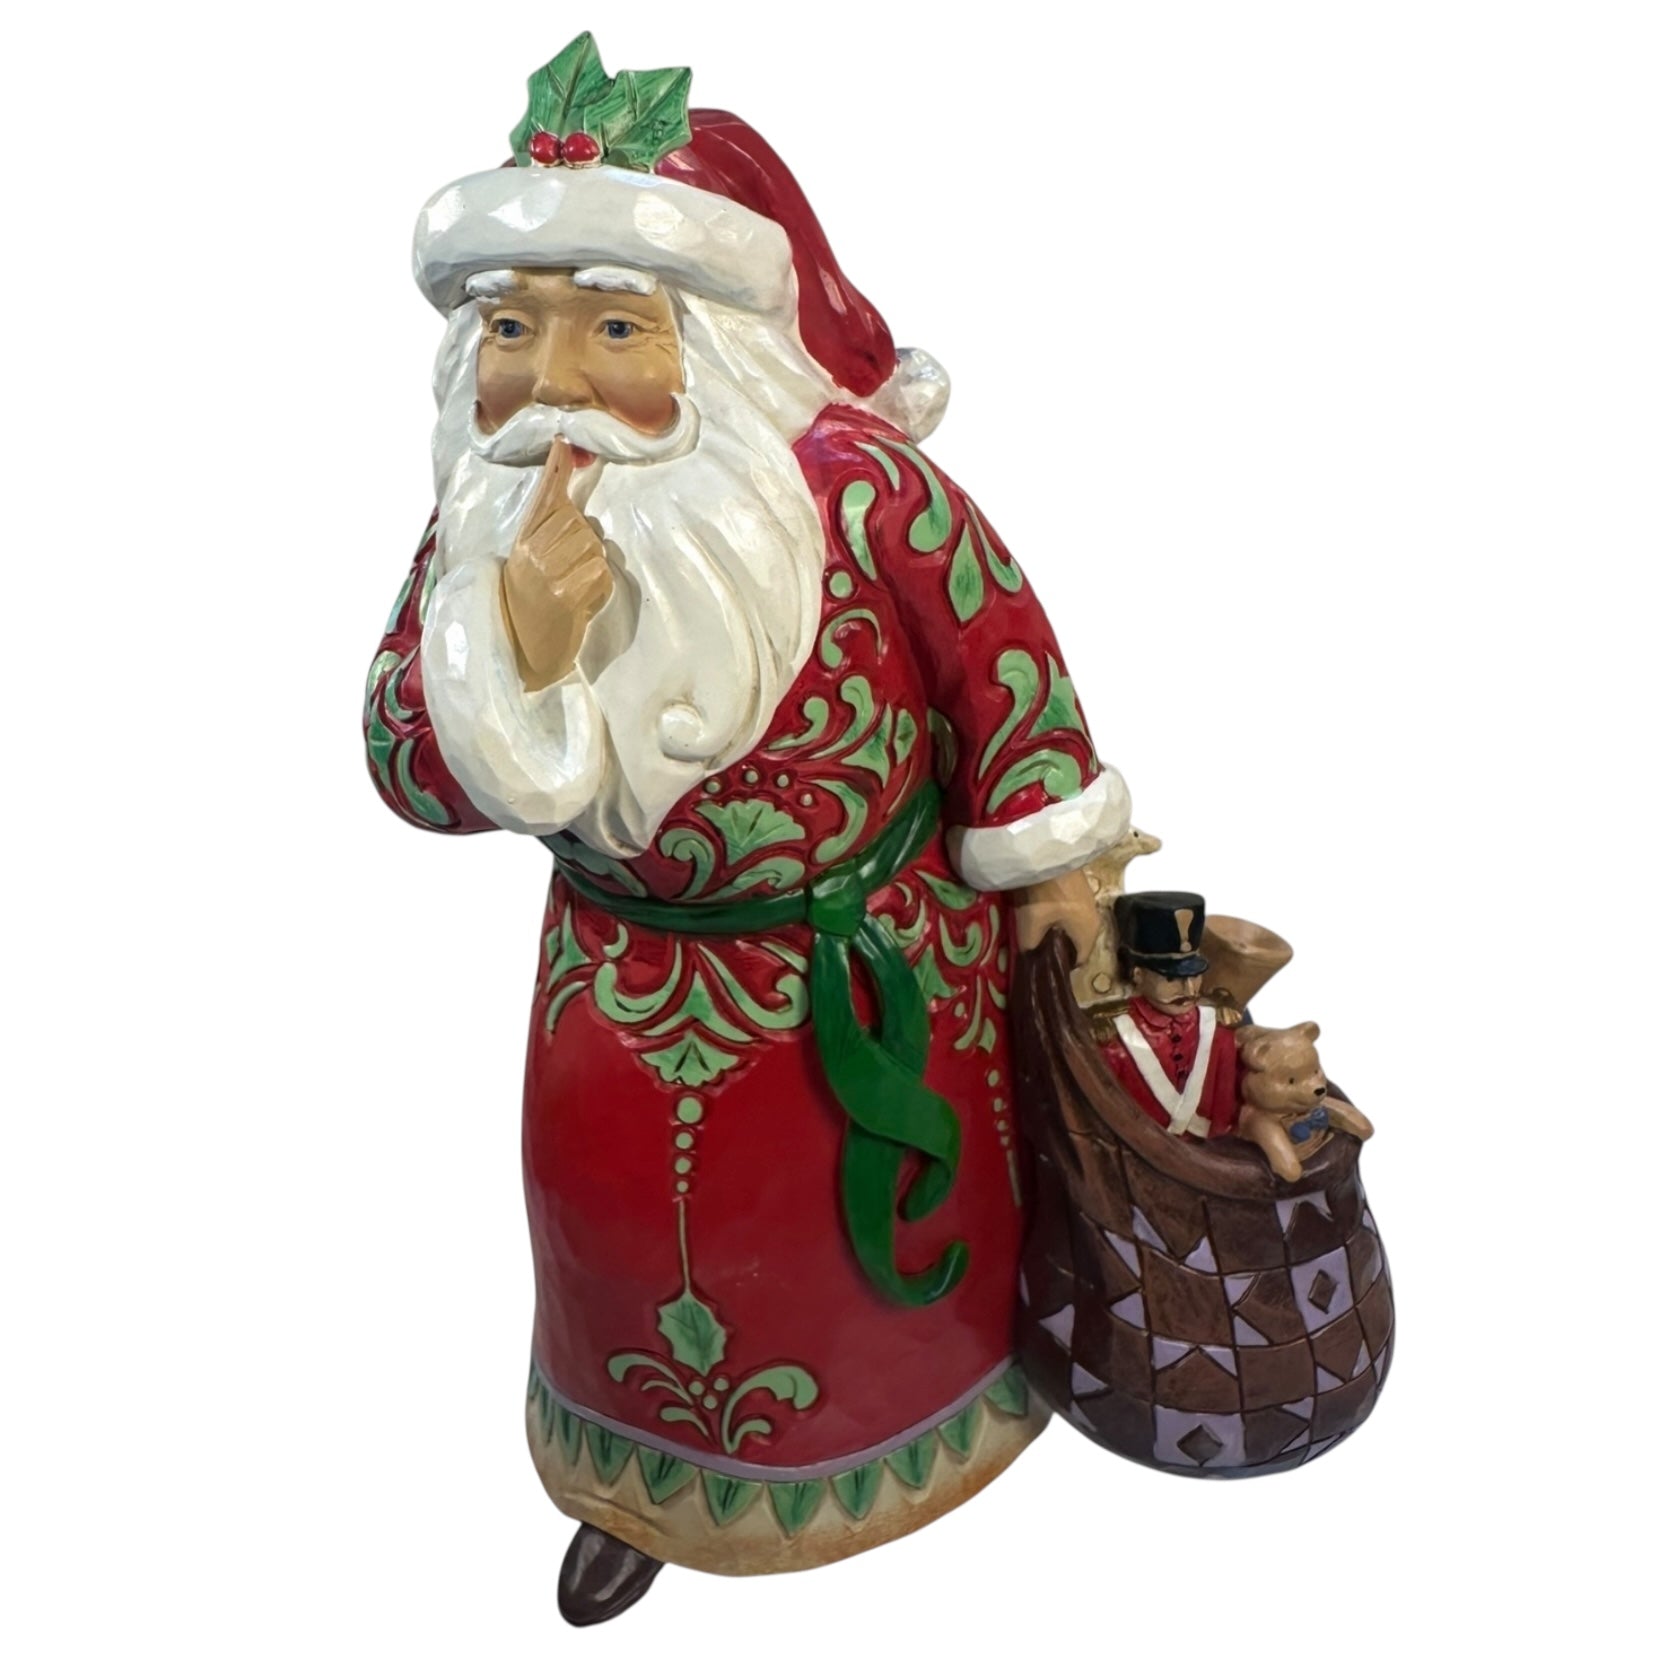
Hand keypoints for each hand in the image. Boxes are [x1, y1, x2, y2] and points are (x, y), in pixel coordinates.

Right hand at [500, 440, 612, 690]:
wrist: (521, 652)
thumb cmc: (531, 605)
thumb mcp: (531, 564)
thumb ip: (547, 531)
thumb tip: (571, 501)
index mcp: (521, 543)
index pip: (543, 499)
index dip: (556, 471)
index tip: (563, 444)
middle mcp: (531, 553)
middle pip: (579, 521)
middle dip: (586, 540)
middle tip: (571, 568)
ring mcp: (547, 574)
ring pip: (594, 546)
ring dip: (594, 566)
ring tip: (574, 587)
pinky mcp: (565, 595)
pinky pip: (600, 573)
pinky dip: (599, 588)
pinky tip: (582, 603)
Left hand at [1012, 867, 1102, 964]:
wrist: (1047, 853)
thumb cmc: (1043, 894)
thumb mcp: (1030, 926)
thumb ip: (1030, 947)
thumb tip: (1028, 955)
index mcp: (1088, 934)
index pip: (1078, 961)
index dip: (1060, 965)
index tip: (1041, 963)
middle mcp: (1094, 921)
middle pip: (1076, 943)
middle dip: (1057, 947)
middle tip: (1035, 946)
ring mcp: (1089, 903)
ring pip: (1072, 926)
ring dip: (1056, 929)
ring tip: (1035, 928)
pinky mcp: (1081, 890)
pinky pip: (1070, 912)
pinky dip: (1057, 915)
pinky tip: (1040, 910)